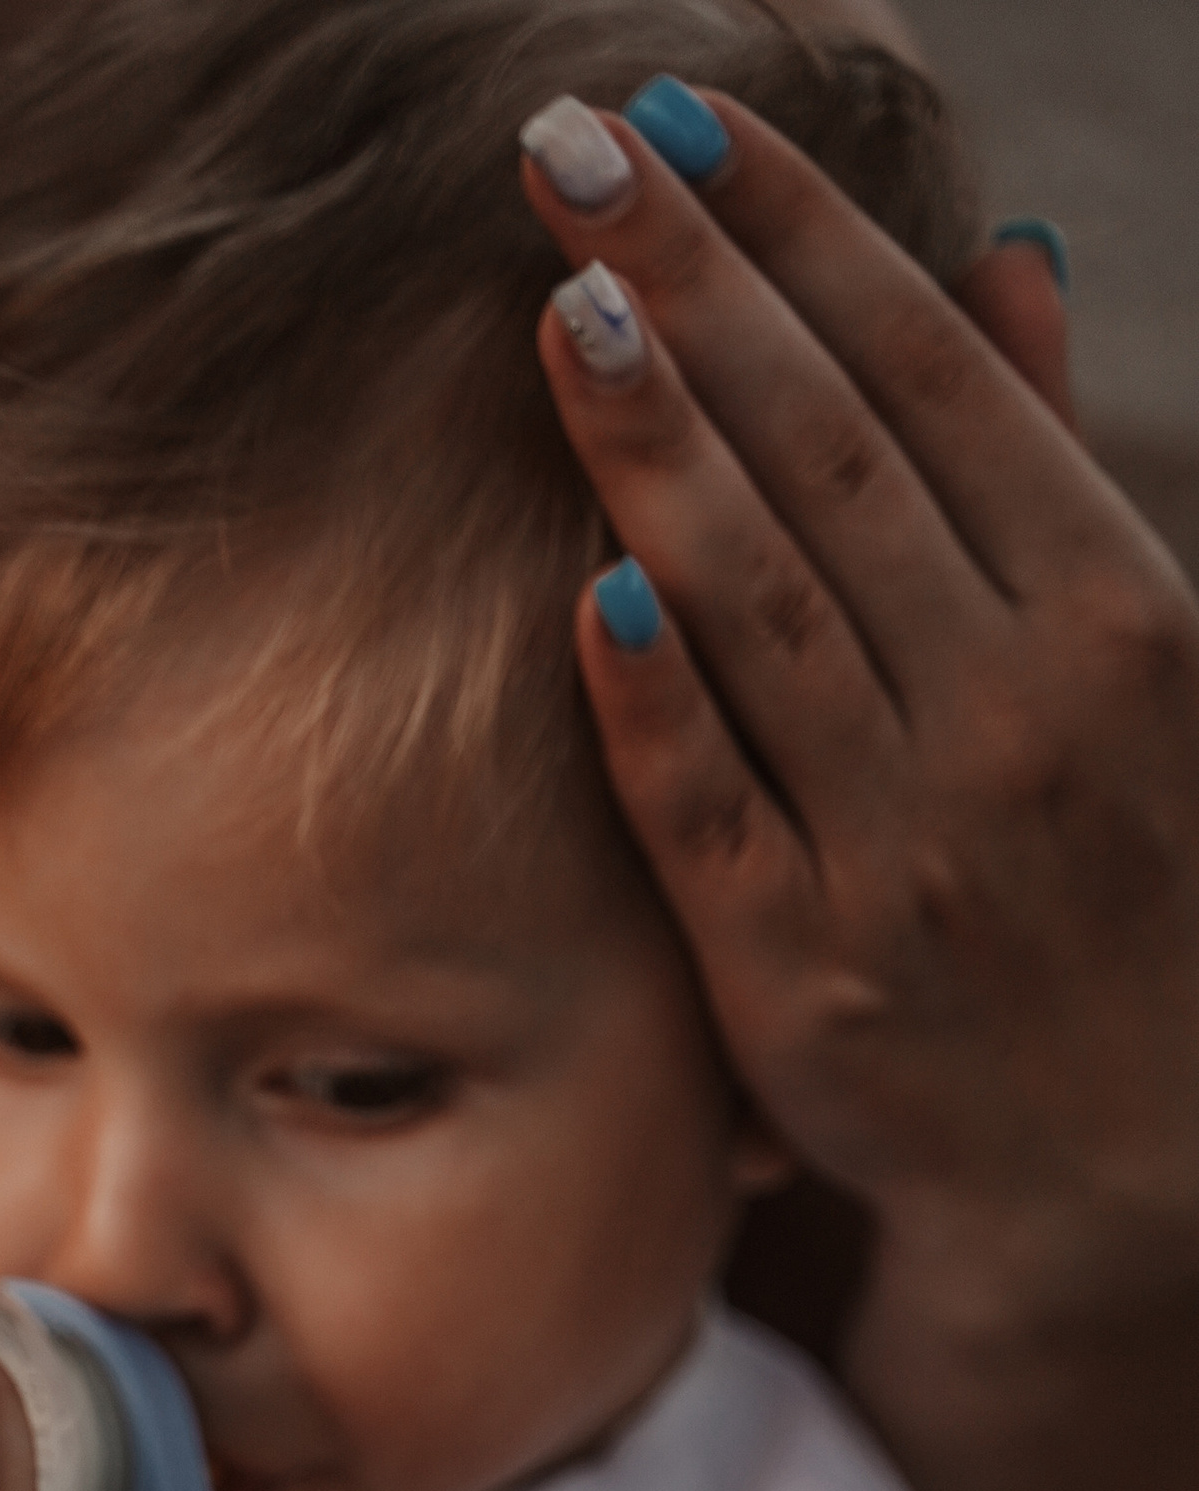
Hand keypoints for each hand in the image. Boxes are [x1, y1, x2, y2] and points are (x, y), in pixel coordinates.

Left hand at [526, 92, 1198, 1326]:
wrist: (1120, 1168)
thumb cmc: (1111, 881)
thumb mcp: (1132, 662)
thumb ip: (1045, 468)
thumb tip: (1006, 259)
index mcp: (1111, 611)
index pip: (932, 382)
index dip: (805, 241)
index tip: (691, 121)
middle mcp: (1016, 713)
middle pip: (834, 461)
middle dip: (700, 286)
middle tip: (568, 145)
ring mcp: (906, 848)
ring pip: (766, 614)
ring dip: (659, 448)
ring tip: (558, 297)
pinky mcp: (804, 978)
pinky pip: (711, 817)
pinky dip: (658, 708)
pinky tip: (587, 588)